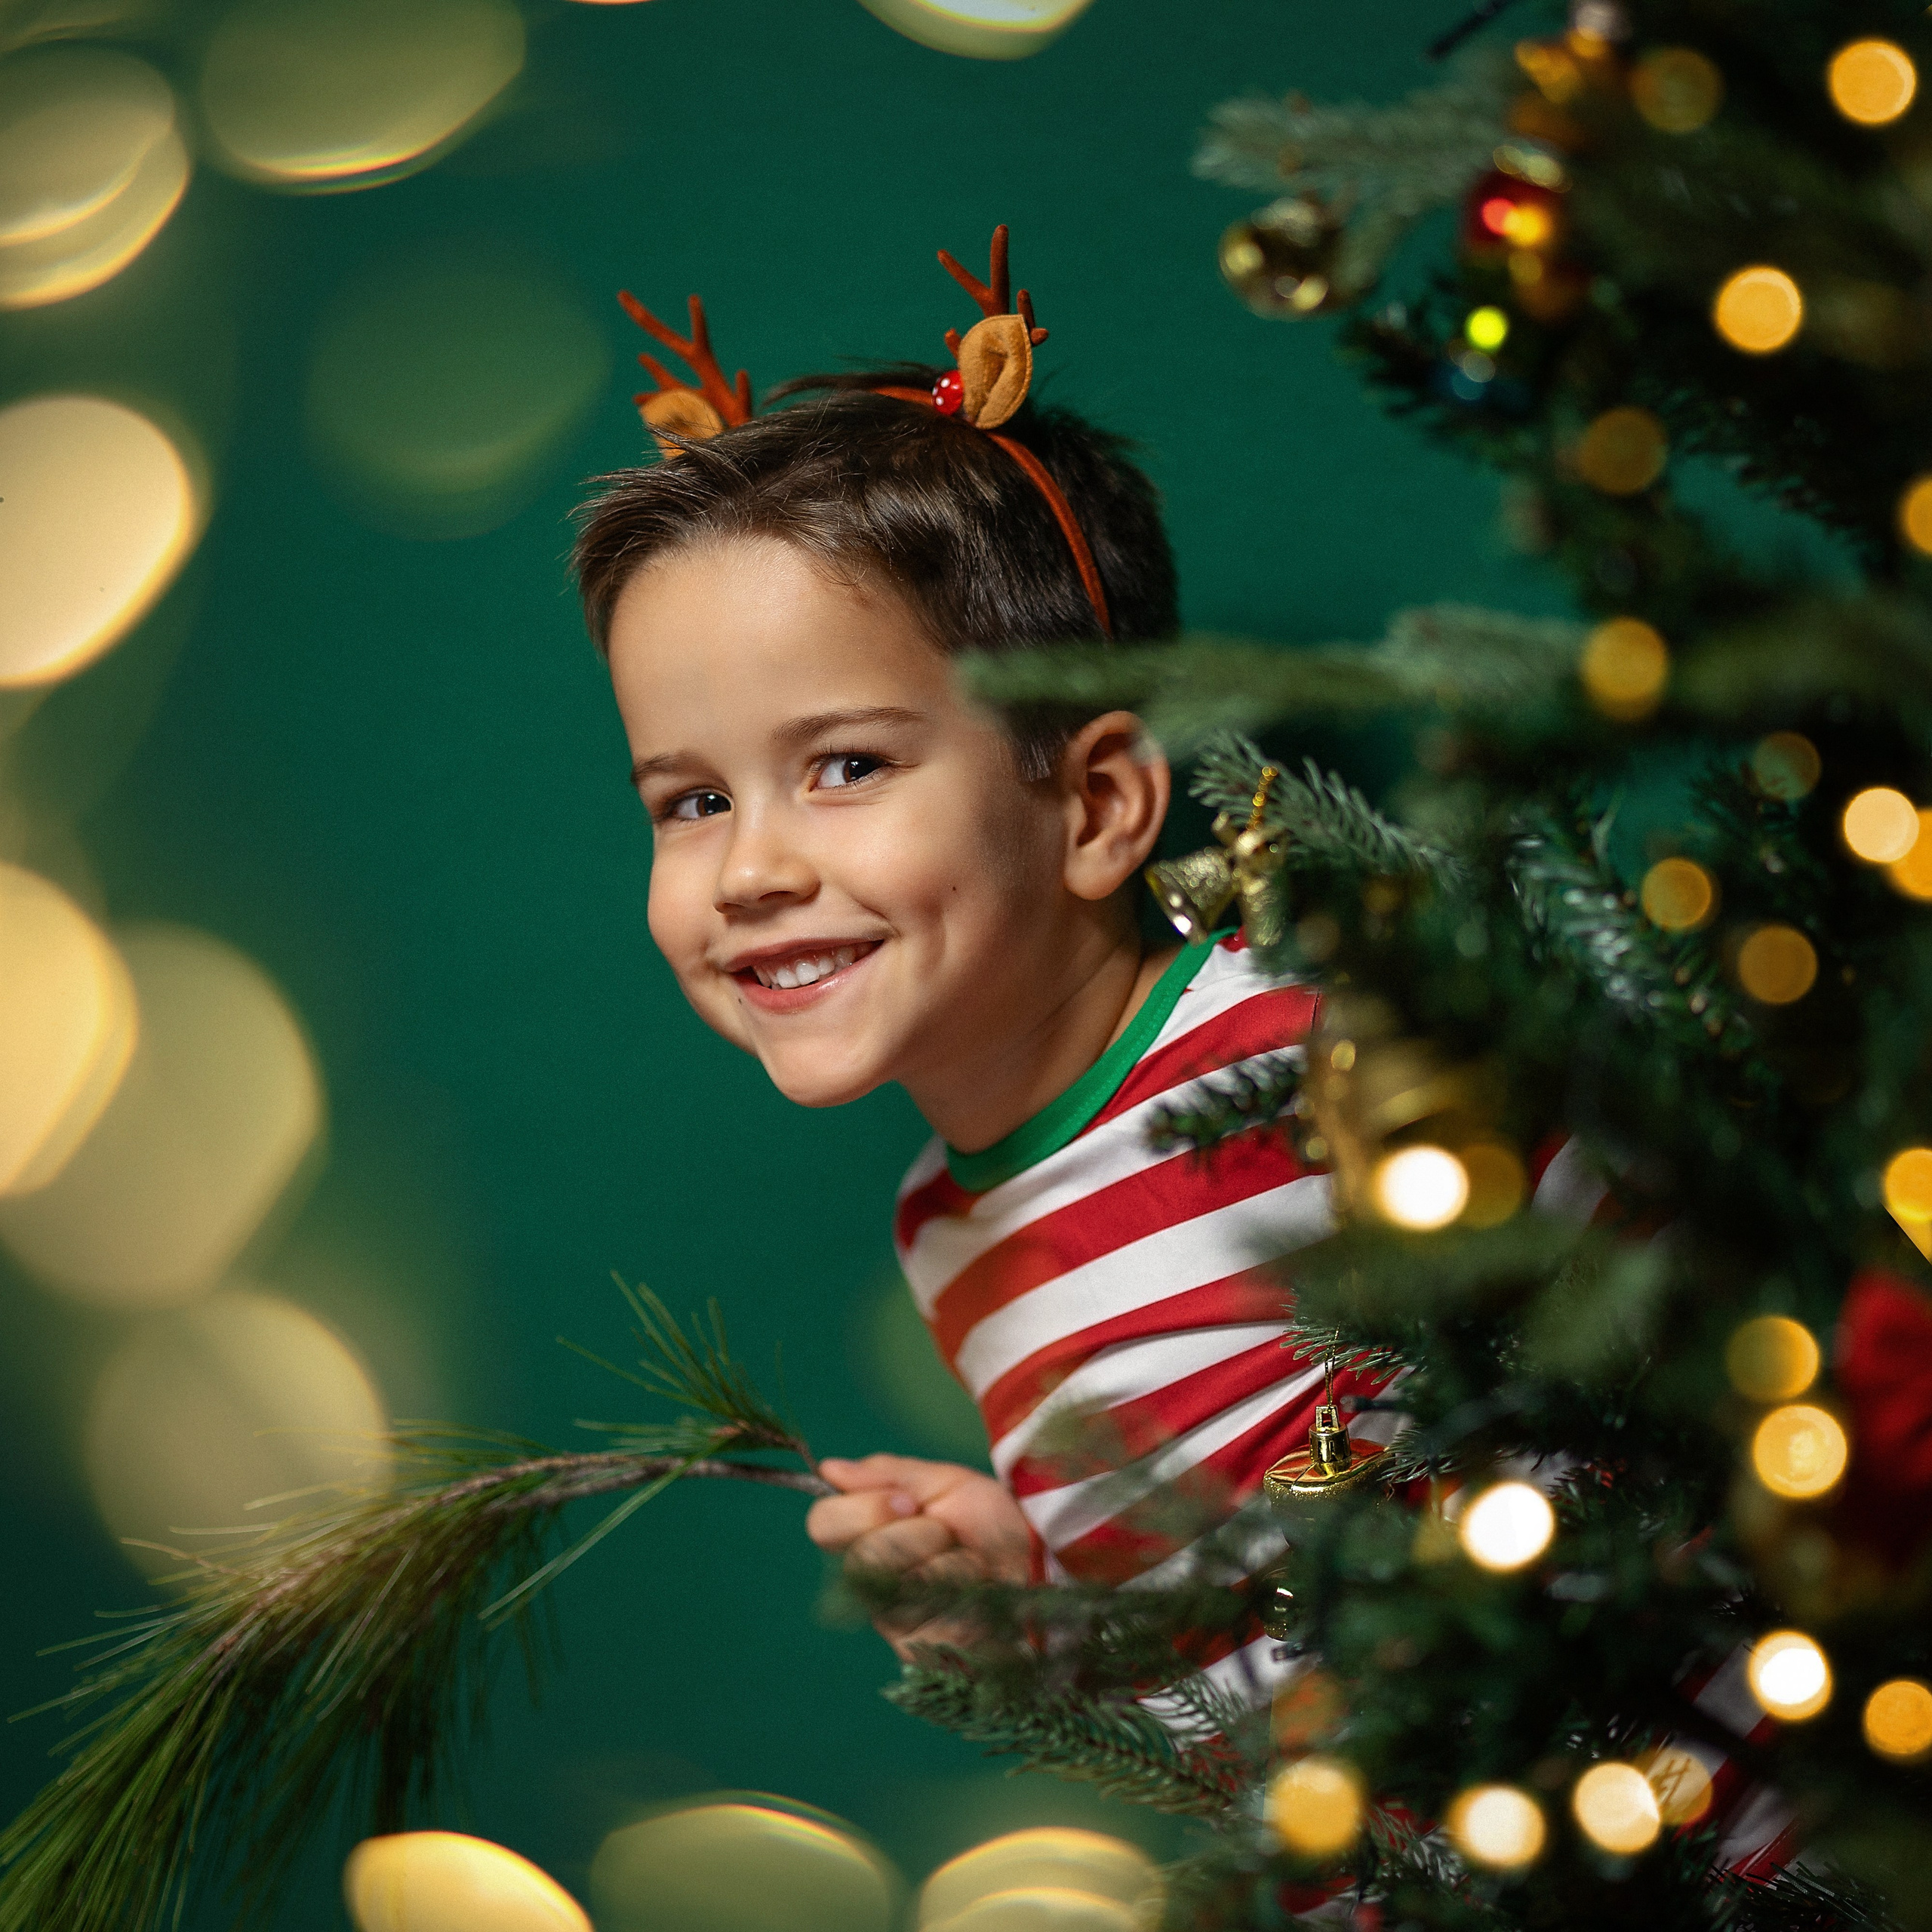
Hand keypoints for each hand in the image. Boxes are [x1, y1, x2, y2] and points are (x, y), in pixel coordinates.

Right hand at [806, 1453, 1031, 1661]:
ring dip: (949, 1562)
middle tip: (948, 1533)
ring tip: (973, 1563)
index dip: (861, 1508)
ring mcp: (897, 1623)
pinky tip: (982, 1591)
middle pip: (861, 1557)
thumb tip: (829, 1468)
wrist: (1047, 1564)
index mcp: (870, 1537)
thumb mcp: (945, 1484)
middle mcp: (874, 1585)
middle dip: (916, 1535)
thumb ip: (888, 1476)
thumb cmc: (996, 1524)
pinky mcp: (927, 1652)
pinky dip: (966, 1590)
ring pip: (900, 1584)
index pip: (822, 1523)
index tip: (908, 1501)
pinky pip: (933, 1613)